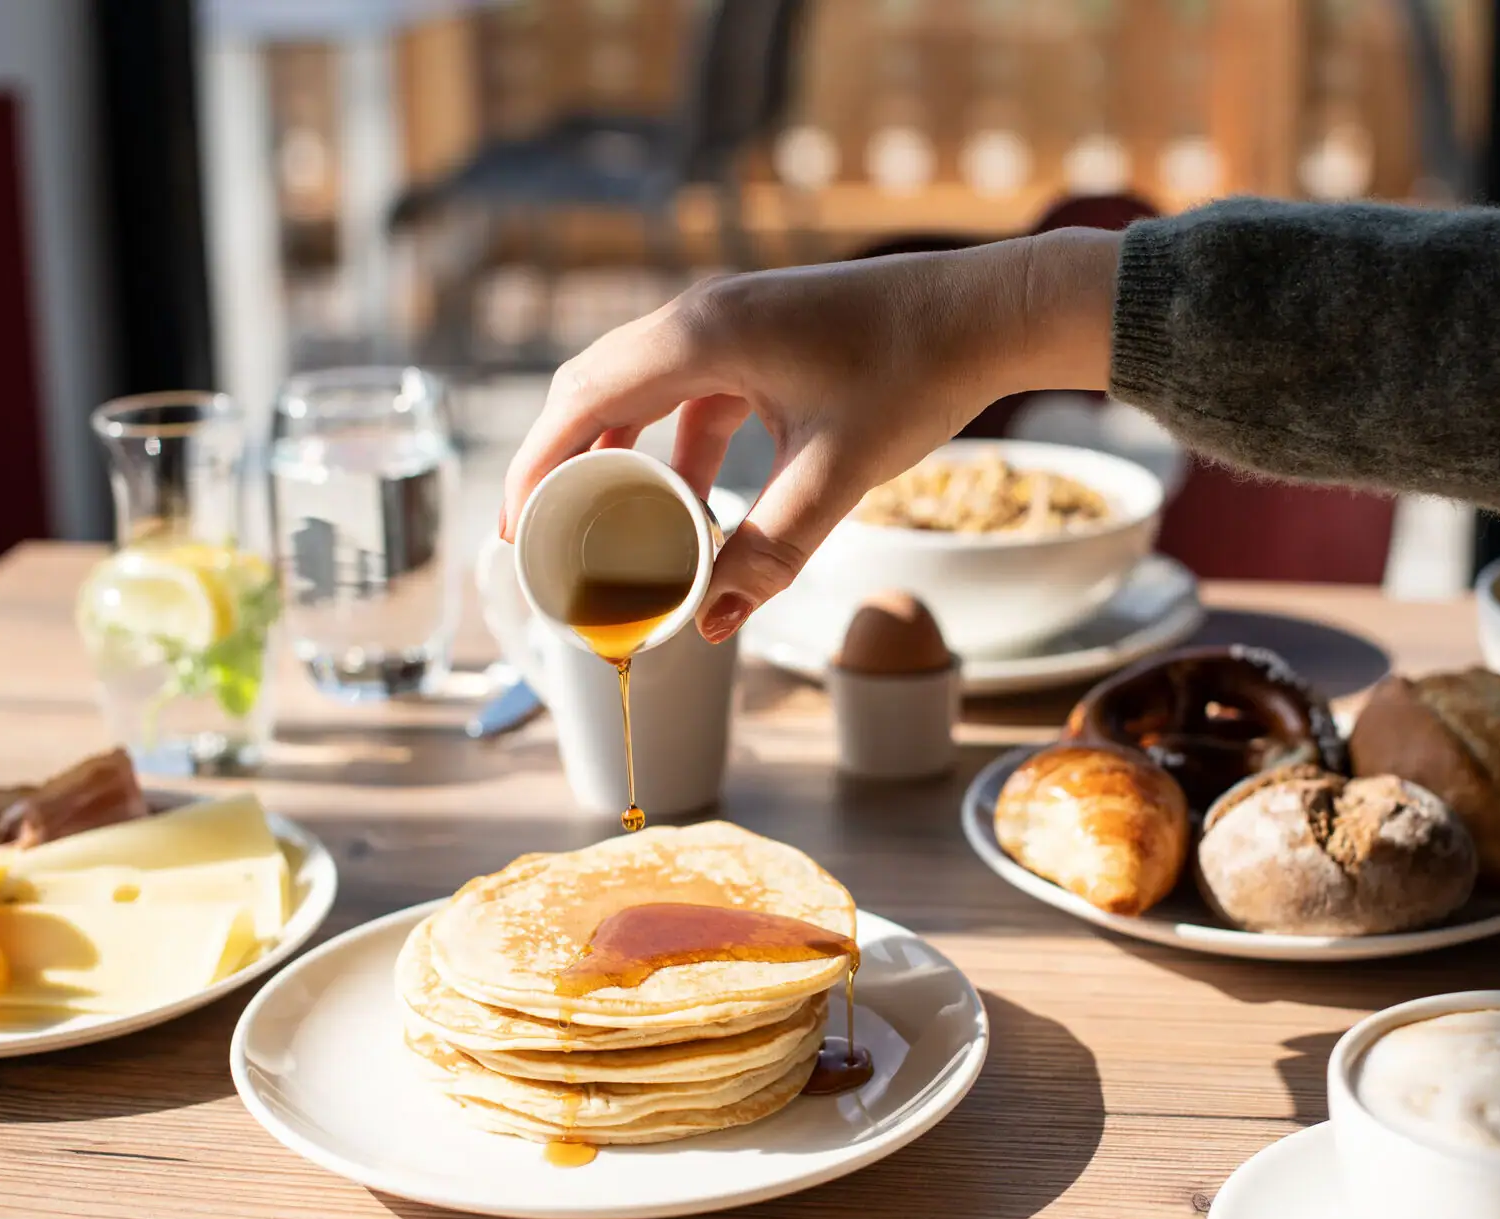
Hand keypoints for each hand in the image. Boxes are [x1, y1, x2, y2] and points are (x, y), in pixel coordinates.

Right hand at [499, 228, 1119, 641]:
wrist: (986, 315)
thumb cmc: (916, 372)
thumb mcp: (837, 474)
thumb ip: (773, 550)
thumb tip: (715, 622)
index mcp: (701, 336)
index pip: (581, 401)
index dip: (535, 466)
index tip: (513, 529)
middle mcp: (702, 317)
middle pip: (595, 391)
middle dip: (565, 466)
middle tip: (546, 539)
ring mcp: (731, 323)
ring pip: (642, 394)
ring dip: (625, 461)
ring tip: (614, 534)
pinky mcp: (760, 338)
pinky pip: (691, 395)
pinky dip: (679, 451)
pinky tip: (694, 506)